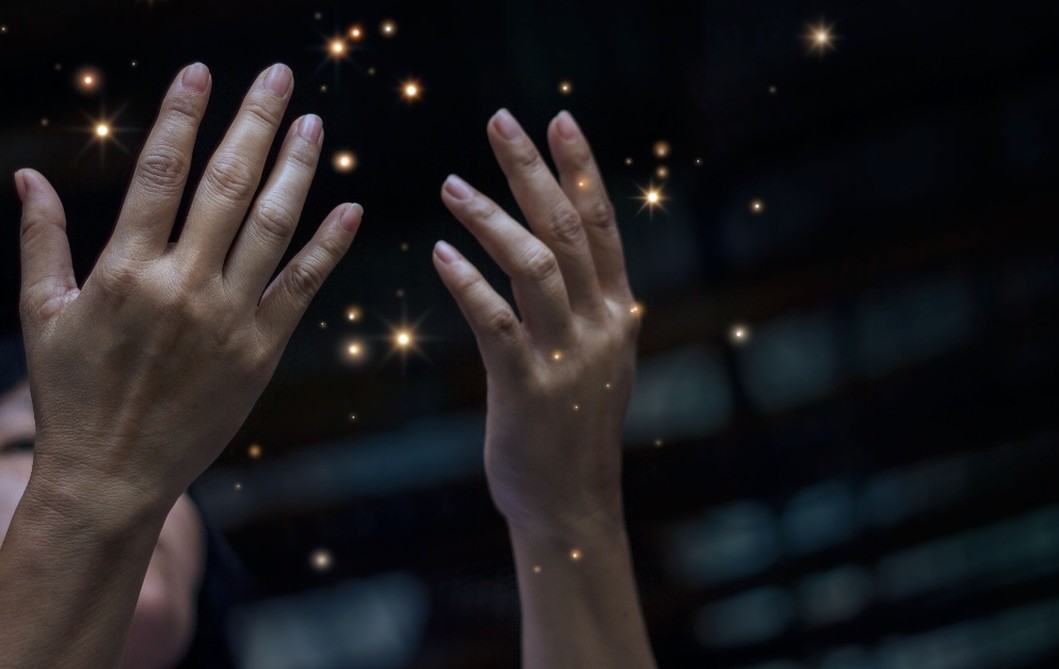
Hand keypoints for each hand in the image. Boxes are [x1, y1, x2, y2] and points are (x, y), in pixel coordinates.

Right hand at [15, 62, 361, 513]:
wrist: (110, 477)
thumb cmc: (70, 395)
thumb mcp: (41, 314)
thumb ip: (40, 240)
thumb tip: (28, 174)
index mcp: (124, 269)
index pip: (161, 172)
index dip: (185, 115)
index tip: (204, 71)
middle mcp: (182, 285)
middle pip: (227, 183)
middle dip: (255, 122)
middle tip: (279, 75)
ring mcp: (228, 318)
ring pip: (272, 226)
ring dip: (297, 169)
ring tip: (315, 123)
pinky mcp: (260, 352)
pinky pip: (301, 288)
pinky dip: (327, 247)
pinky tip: (348, 208)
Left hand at [433, 109, 637, 536]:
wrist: (571, 503)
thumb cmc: (572, 428)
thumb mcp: (601, 361)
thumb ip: (596, 310)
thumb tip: (589, 266)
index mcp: (618, 313)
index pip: (603, 224)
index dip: (580, 168)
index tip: (557, 118)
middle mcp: (602, 326)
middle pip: (570, 229)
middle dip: (534, 170)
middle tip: (499, 121)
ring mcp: (569, 357)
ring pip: (536, 266)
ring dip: (493, 218)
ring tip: (450, 184)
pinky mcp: (528, 388)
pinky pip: (496, 323)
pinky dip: (469, 283)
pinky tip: (440, 253)